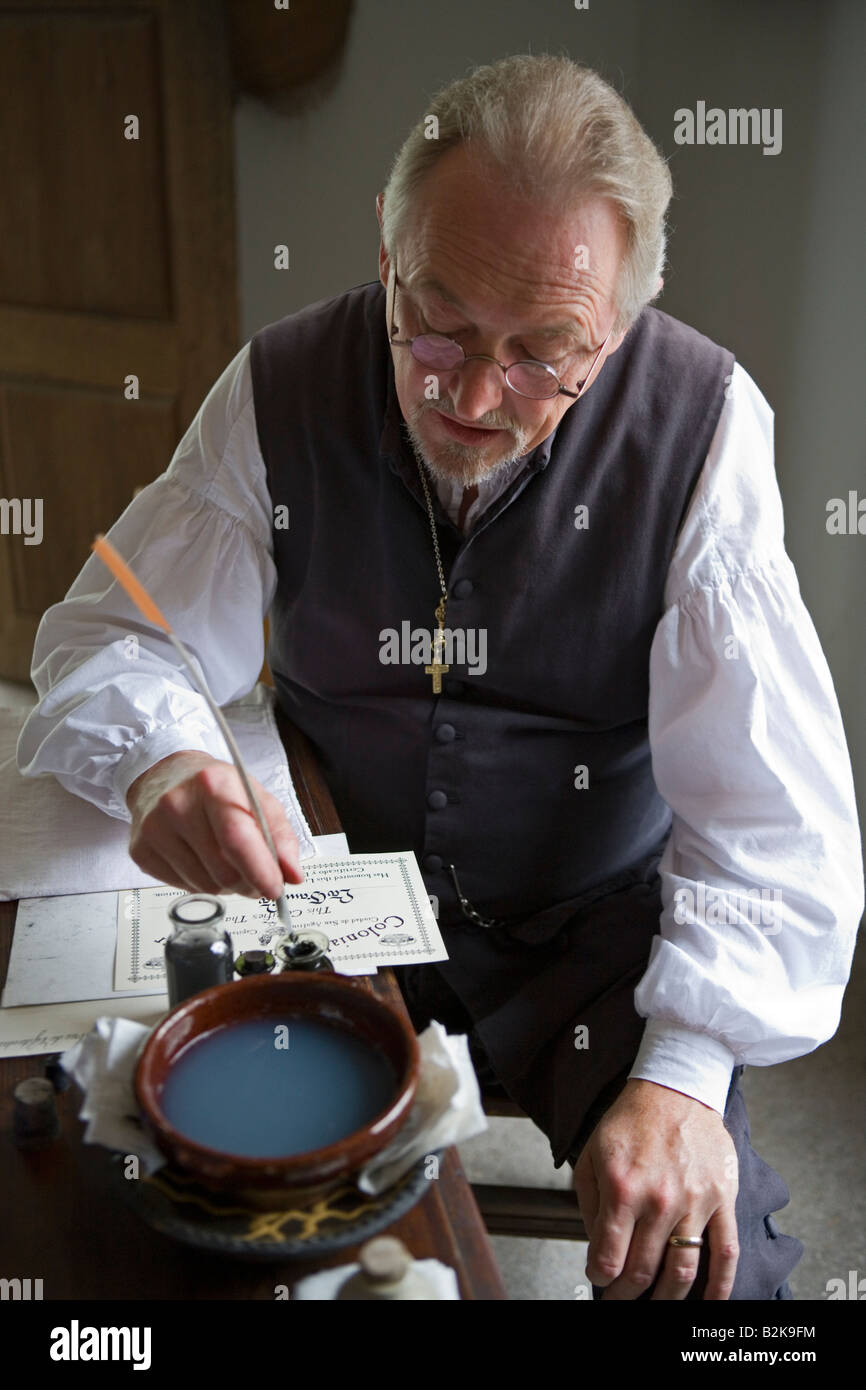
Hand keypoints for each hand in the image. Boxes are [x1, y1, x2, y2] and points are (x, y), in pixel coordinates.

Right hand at [126, 751, 302, 898]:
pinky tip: (201, 860)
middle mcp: (176, 805)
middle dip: (248, 883)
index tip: (276, 888)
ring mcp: (153, 829)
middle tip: (257, 877)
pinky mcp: (140, 851)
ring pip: (205, 886)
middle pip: (223, 871)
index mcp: (212, 784)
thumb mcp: (256, 797)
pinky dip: (202, 883)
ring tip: (226, 861)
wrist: (163, 775)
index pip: (237, 840)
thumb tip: (292, 875)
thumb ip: (280, 836)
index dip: (261, 871)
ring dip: (226, 885)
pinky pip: (184, 888)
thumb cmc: (215, 787)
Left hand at [573, 1078, 738, 1299]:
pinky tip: (708, 1303)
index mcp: (622, 1188)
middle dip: (627, 1293)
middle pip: (643, 1271)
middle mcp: (659, 1199)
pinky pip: (726, 1253)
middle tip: (622, 1298)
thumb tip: (597, 1248)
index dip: (600, 1277)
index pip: (609, 1257)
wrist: (675, 1088)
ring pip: (682, 1271)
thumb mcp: (592, 1155)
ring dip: (666, 1298)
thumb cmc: (631, 1121)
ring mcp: (694, 1202)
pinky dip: (720, 1287)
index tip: (599, 1278)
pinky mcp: (722, 1199)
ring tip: (654, 1303)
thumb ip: (590, 1206)